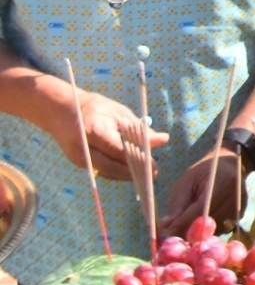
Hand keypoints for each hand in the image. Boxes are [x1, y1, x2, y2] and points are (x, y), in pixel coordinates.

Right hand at [37, 81, 164, 180]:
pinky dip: (116, 172)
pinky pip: (101, 171)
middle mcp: (83, 148)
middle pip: (111, 167)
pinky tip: (130, 171)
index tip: (154, 165)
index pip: (118, 151)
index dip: (137, 159)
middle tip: (153, 174)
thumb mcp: (120, 113)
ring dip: (126, 175)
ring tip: (146, 174)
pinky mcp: (78, 163)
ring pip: (106, 172)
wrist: (62, 111)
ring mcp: (78, 158)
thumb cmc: (95, 109)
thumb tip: (162, 140)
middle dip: (133, 172)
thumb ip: (139, 129)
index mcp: (94, 131)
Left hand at [162, 149, 248, 236]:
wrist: (229, 165)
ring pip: (215, 230)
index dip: (183, 223)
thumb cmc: (204, 172)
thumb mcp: (186, 182)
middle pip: (209, 223)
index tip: (168, 233)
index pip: (201, 209)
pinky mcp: (241, 215)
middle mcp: (235, 197)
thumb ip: (176, 203)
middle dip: (189, 232)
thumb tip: (165, 226)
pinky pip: (221, 230)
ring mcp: (240, 207)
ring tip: (186, 229)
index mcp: (223, 183)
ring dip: (198, 234)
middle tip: (174, 235)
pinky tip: (201, 225)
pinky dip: (208, 232)